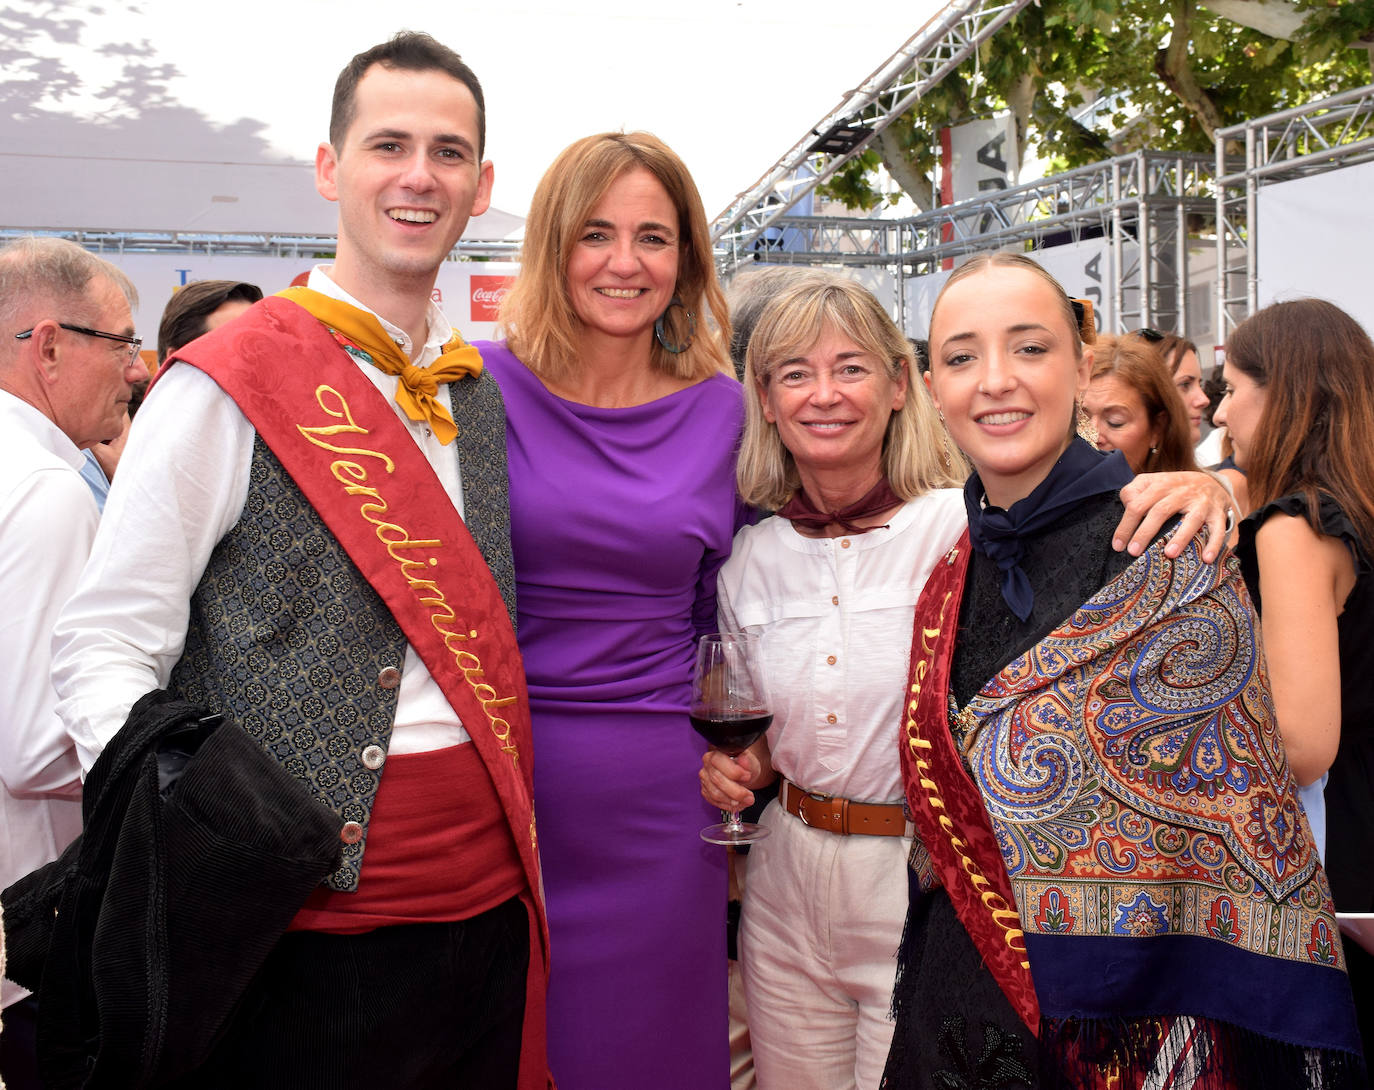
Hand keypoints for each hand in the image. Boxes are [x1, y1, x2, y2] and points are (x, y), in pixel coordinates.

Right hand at [700, 748, 761, 811]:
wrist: (742, 774)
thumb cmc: (744, 766)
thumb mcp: (750, 761)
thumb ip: (747, 761)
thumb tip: (744, 761)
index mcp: (715, 754)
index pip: (719, 762)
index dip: (734, 772)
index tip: (747, 776)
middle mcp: (707, 766)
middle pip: (717, 780)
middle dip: (736, 791)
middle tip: (749, 796)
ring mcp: (705, 780)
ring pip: (715, 794)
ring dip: (733, 801)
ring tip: (746, 801)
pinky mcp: (706, 792)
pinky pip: (715, 802)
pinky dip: (728, 805)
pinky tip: (738, 804)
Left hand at [1114, 471, 1230, 562]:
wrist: (1212, 482)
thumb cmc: (1173, 488)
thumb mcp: (1152, 482)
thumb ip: (1134, 491)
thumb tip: (1127, 505)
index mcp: (1160, 485)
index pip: (1138, 504)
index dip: (1126, 526)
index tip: (1118, 546)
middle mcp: (1181, 492)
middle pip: (1160, 511)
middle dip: (1145, 533)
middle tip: (1134, 552)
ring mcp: (1201, 502)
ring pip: (1191, 519)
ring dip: (1181, 538)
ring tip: (1169, 554)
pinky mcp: (1218, 513)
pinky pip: (1217, 529)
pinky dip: (1214, 543)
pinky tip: (1206, 558)